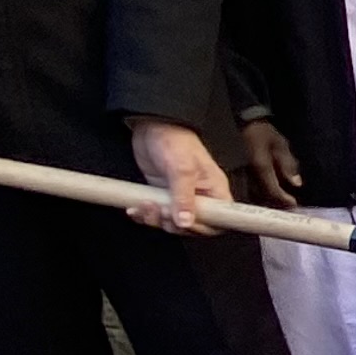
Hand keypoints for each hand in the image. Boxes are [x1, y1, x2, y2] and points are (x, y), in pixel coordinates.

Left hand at [126, 117, 231, 232]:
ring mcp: (180, 197)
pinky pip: (156, 215)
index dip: (203, 228)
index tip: (185, 223)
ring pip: (171, 223)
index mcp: (214, 190)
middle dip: (173, 223)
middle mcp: (200, 197)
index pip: (219, 221)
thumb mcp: (182, 169)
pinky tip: (136, 209)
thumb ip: (184, 197)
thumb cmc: (175, 140)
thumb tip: (185, 222)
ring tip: (145, 206)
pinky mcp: (162, 196)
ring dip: (155, 220)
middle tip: (160, 210)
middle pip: (192, 227)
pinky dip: (144, 215)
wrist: (152, 126)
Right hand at [234, 117, 303, 203]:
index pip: (272, 190)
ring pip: (254, 197)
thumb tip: (297, 183)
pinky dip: (260, 196)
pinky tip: (269, 196)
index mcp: (260, 167)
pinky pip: (248, 191)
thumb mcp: (281, 145)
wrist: (245, 125)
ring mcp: (241, 176)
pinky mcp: (238, 176)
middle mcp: (248, 174)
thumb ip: (288, 165)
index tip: (294, 203)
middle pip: (263, 198)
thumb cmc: (264, 134)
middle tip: (289, 205)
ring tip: (281, 203)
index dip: (284, 199)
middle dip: (277, 204)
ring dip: (268, 202)